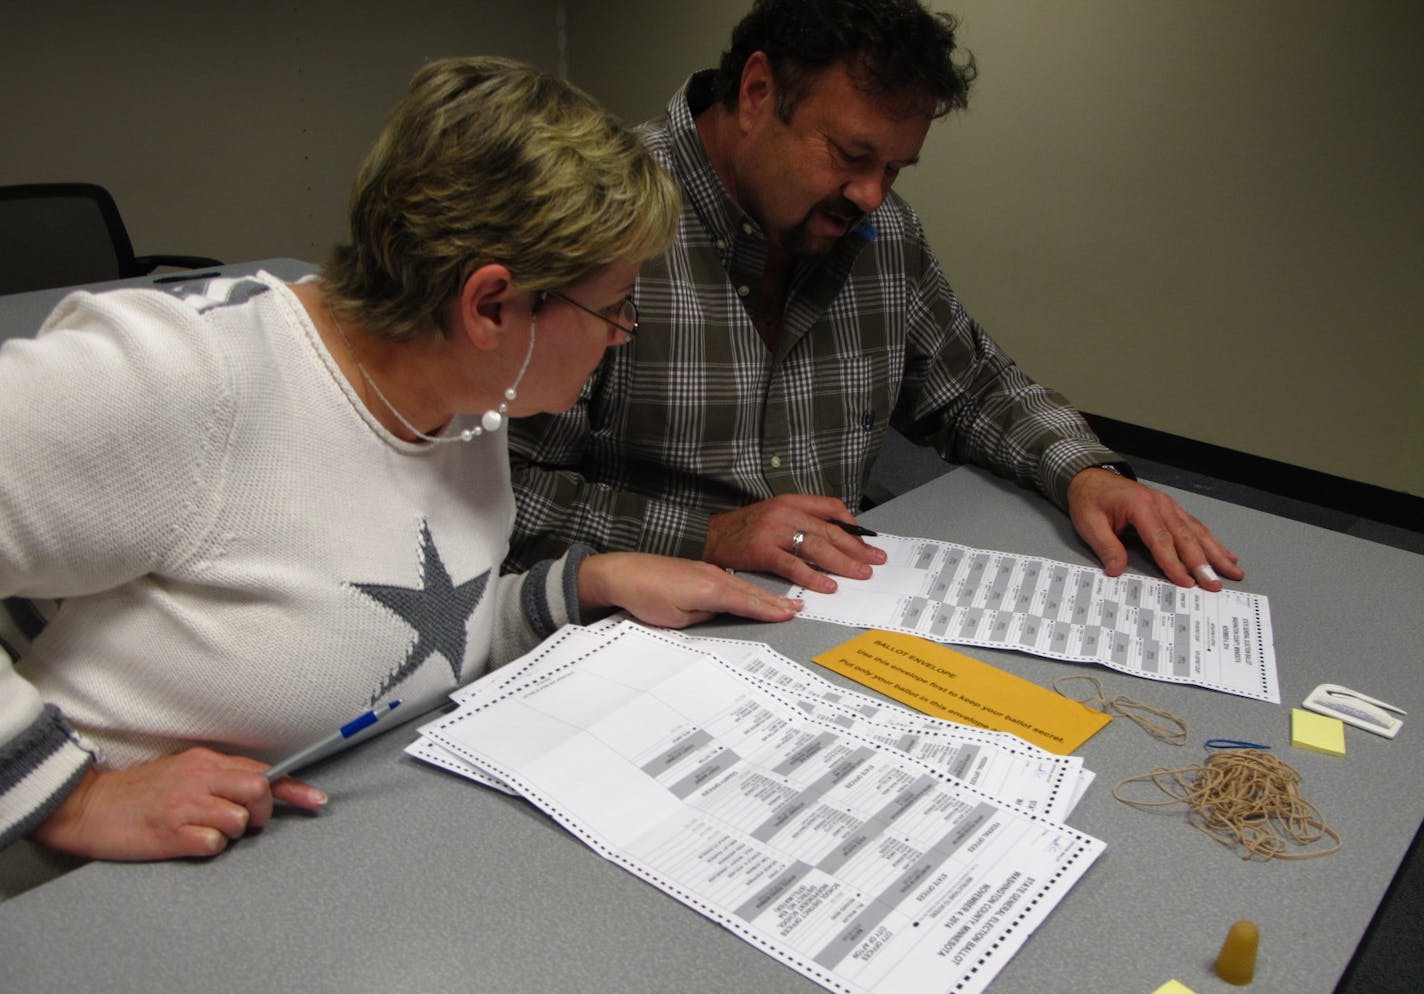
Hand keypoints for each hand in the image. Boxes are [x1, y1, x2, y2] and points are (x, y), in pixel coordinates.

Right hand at [29, 747, 326, 860]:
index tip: (318, 801)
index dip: (295, 788)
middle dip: (262, 813)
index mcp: (205, 762)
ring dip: (231, 832)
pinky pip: (213, 844)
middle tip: (246, 823)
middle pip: (259, 790)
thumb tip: (262, 785)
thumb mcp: (183, 772)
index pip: (261, 772)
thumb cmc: (140, 793)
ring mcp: (186, 806)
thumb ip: (220, 776)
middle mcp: (200, 779)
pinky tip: (188, 840)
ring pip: (239, 820)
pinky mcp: (171, 833)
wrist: (90, 807)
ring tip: (203, 829)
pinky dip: (208, 847)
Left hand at [578, 552, 803, 627]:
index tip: (791, 615)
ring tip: (785, 601)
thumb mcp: (677, 619)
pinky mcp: (698, 569)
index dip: (770, 611)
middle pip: (751, 592)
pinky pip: (731, 580)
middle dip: (776, 601)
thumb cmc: (644, 597)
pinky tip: (753, 591)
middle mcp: (713, 575)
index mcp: (710, 589)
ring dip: (764, 594)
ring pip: (742, 584)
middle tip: (800, 608)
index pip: (748, 602)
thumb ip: (704, 616)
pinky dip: (748, 587)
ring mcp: (706, 569)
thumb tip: (720, 613)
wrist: (620, 573)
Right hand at [702, 494, 886, 593]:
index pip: (831, 508)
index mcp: (790, 501)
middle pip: (829, 530)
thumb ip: (801, 521)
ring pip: (817, 547)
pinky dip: (814, 577)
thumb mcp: (774, 515)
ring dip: (843, 563)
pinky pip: (794, 565)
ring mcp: (773, 530)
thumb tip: (833, 538)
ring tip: (860, 574)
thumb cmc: (742, 529)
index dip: (852, 525)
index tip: (866, 541)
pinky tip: (828, 586)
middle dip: (856, 548)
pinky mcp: (762, 550)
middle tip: (874, 561)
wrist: (708, 536)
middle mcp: (784, 512)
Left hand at [1067, 468, 1243, 589]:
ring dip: (1216, 553)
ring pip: (1197, 532)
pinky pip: (1195, 527)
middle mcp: (1161, 504)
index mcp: (1140, 506)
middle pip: (1185, 537)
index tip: (1187, 582)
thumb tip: (1116, 570)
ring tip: (1233, 571)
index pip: (1161, 540)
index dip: (1174, 563)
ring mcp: (1169, 506)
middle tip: (1215, 585)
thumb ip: (1106, 546)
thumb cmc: (1090, 500)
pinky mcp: (1172, 510)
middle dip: (1203, 563)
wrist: (1091, 477)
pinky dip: (1212, 542)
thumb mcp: (1089, 523)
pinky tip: (1226, 554)